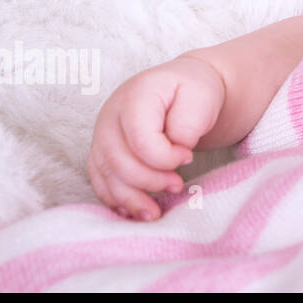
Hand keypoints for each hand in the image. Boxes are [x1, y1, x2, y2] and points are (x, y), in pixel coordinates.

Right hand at [87, 55, 225, 220]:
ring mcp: (103, 133)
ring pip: (106, 174)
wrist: (186, 88)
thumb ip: (188, 123)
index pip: (140, 139)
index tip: (189, 157)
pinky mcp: (102, 150)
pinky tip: (132, 212)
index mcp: (136, 95)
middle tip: (177, 186)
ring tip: (155, 213)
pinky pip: (100, 180)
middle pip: (118, 160)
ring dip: (130, 199)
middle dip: (149, 181)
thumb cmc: (195, 91)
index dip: (165, 158)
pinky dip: (115, 199)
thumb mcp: (202, 96)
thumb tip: (176, 149)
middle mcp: (112, 114)